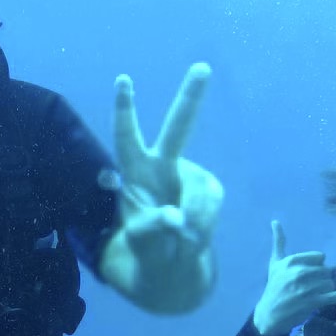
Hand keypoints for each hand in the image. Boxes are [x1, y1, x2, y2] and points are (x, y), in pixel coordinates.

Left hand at [100, 63, 223, 312]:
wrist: (174, 267)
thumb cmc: (147, 249)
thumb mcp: (141, 244)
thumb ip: (152, 228)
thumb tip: (176, 218)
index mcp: (134, 172)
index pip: (126, 138)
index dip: (125, 110)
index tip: (123, 80)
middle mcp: (162, 165)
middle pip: (178, 128)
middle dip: (191, 97)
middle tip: (202, 67)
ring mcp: (189, 176)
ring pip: (199, 192)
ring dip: (194, 222)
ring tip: (180, 241)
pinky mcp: (209, 189)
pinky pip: (212, 205)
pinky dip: (205, 226)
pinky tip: (194, 235)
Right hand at [253, 221, 335, 335]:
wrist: (269, 315)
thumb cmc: (274, 287)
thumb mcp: (275, 263)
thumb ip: (278, 241)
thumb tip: (275, 220)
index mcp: (292, 261)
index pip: (320, 257)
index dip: (317, 265)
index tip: (308, 273)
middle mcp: (300, 273)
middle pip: (326, 270)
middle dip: (321, 278)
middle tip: (309, 287)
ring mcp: (307, 288)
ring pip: (330, 283)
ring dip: (325, 289)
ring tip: (312, 295)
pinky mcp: (314, 302)